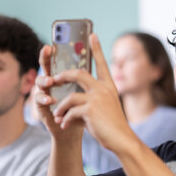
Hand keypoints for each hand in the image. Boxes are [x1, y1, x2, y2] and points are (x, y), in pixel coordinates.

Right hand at [34, 45, 83, 143]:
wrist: (76, 130)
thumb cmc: (82, 108)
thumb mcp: (86, 91)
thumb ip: (87, 76)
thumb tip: (96, 61)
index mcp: (61, 76)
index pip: (56, 59)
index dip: (53, 50)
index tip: (53, 42)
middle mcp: (51, 82)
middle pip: (44, 66)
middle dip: (44, 57)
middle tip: (47, 51)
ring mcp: (44, 93)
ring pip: (40, 82)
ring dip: (44, 80)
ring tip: (50, 81)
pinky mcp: (41, 106)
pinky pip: (39, 100)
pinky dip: (45, 99)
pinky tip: (51, 100)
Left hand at [37, 34, 135, 153]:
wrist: (121, 140)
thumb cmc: (112, 126)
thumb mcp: (106, 108)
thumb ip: (94, 99)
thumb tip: (76, 100)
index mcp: (109, 86)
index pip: (102, 64)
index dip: (97, 49)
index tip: (93, 35)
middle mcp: (103, 89)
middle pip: (78, 74)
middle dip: (63, 76)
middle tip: (53, 79)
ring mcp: (97, 98)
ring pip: (70, 97)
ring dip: (61, 108)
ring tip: (57, 116)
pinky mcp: (90, 110)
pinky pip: (70, 111)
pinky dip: (65, 119)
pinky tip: (64, 126)